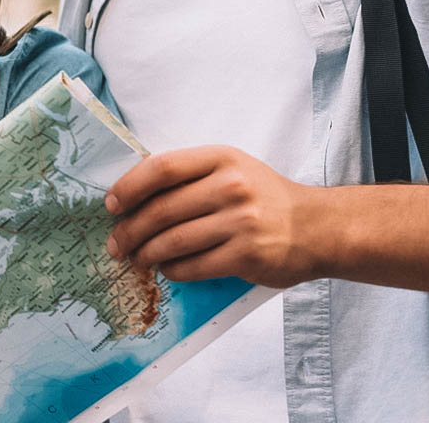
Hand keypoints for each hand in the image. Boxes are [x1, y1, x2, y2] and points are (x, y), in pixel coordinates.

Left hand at [103, 145, 323, 287]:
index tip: (111, 204)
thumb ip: (189, 176)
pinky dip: (172, 270)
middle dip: (130, 230)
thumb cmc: (263, 197)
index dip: (129, 187)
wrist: (317, 227)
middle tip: (116, 243)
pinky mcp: (247, 255)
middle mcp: (231, 186)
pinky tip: (166, 269)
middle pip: (162, 210)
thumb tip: (132, 195)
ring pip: (173, 241)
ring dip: (146, 253)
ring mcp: (241, 222)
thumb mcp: (231, 169)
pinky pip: (193, 266)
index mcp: (221, 158)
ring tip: (136, 258)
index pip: (162, 168)